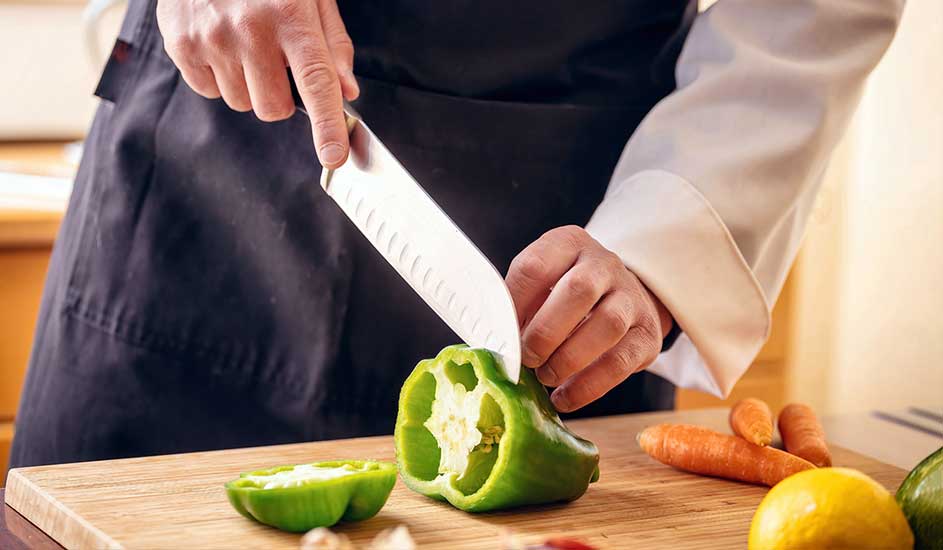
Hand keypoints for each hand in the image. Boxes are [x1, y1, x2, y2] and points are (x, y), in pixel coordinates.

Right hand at [156, 0, 358, 167]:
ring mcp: (211, 38)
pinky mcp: (180, 43)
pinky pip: (207, 91)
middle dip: (281, 97)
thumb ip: (332, 42)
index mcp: (290, 15)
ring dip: (249, 85)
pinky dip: (218, 77)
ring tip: (245, 46)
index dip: (327, 125)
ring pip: (241, 103)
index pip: (316, 82)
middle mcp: (250, 30)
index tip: (334, 156)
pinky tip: (220, 44)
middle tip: (276, 63)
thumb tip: (346, 90)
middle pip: (273, 108)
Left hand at [506, 226, 673, 411]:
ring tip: (546, 377)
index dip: (514, 303)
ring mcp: (631, 296)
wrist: (621, 299)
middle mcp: (604, 264)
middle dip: (545, 332)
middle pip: (578, 291)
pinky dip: (589, 385)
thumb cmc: (565, 296)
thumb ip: (519, 307)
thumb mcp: (541, 286)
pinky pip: (621, 361)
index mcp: (569, 244)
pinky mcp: (647, 333)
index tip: (501, 334)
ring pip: (607, 324)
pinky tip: (565, 397)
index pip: (535, 266)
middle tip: (526, 359)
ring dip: (569, 358)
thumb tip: (494, 344)